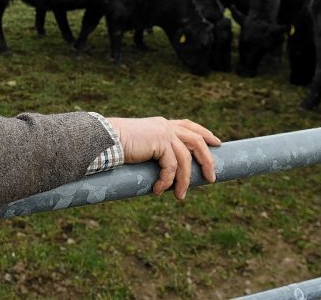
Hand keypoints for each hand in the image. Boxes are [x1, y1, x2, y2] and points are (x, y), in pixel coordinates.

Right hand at [105, 117, 220, 199]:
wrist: (104, 139)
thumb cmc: (116, 146)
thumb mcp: (140, 147)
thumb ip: (153, 152)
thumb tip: (161, 173)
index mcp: (161, 124)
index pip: (189, 126)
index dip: (205, 133)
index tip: (216, 143)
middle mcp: (165, 126)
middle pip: (196, 141)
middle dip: (206, 160)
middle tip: (211, 179)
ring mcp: (164, 132)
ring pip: (186, 159)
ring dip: (185, 180)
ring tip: (180, 196)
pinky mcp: (161, 142)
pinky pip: (171, 167)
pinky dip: (166, 181)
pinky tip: (157, 191)